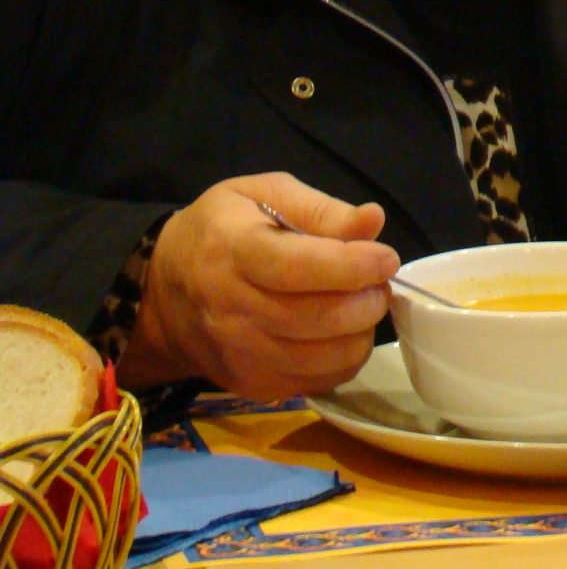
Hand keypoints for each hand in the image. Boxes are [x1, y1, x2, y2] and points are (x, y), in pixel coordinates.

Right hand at [121, 172, 397, 397]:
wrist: (164, 294)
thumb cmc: (223, 230)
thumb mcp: (264, 195)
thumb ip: (321, 209)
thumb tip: (373, 219)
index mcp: (233, 252)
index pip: (299, 268)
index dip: (353, 265)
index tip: (387, 258)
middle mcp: (231, 310)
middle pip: (317, 318)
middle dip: (368, 300)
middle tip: (380, 281)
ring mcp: (239, 355)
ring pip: (323, 357)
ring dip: (362, 330)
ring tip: (364, 303)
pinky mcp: (251, 385)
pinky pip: (318, 382)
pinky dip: (346, 358)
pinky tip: (343, 331)